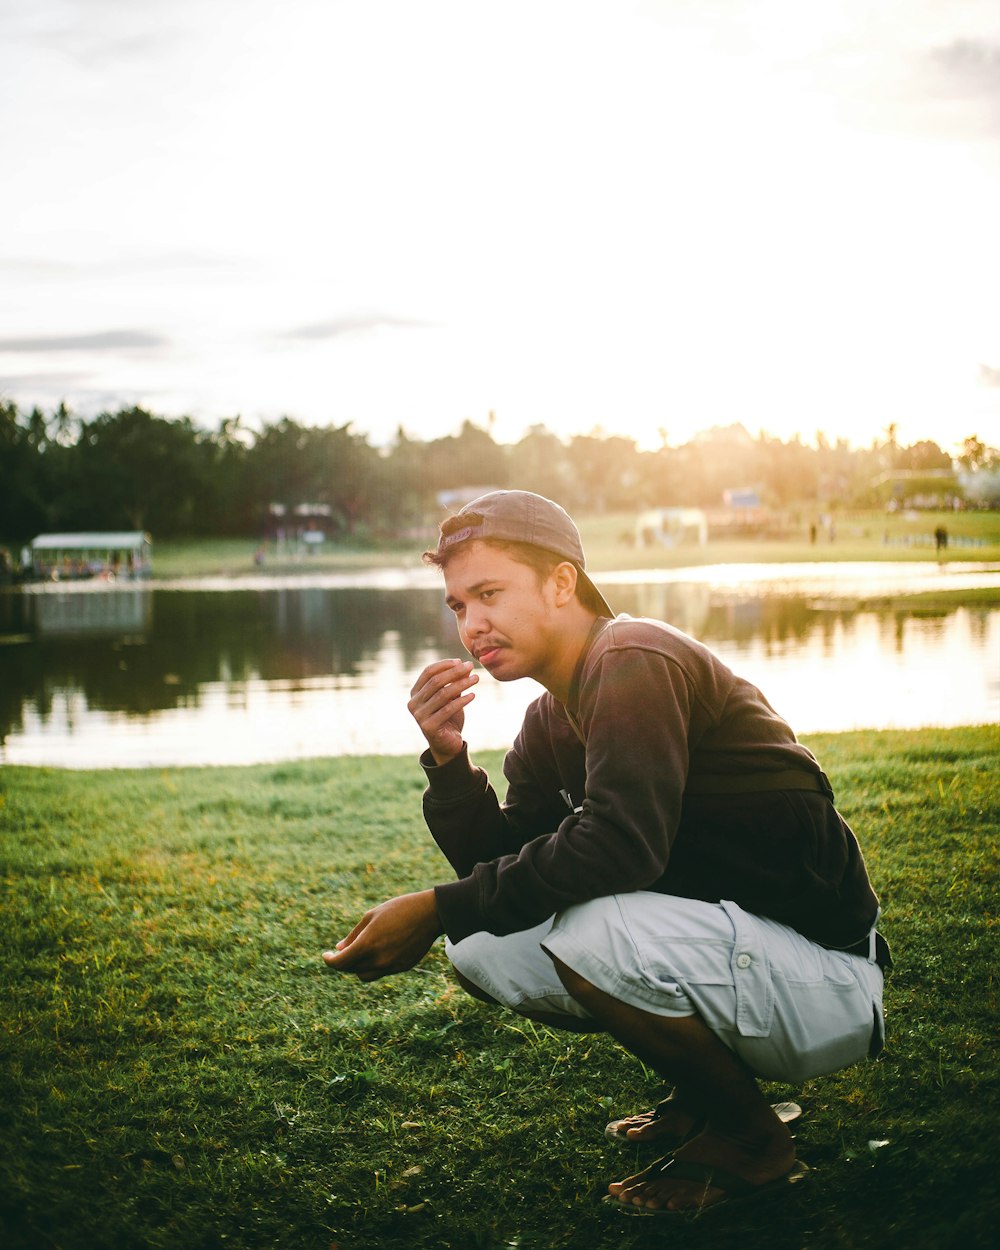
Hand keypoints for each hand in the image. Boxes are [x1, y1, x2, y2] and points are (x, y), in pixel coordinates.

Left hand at [322, 889, 442, 981]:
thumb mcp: (371, 916)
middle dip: (344, 962)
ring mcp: (392, 966)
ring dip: (358, 967)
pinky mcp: (402, 967)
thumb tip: (339, 950)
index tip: (326, 956)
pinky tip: (379, 950)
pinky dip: (375, 965)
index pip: (340, 963)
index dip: (329, 961)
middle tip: (343, 950)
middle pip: (351, 970)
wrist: (430, 914)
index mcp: (367, 945)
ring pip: (365, 975)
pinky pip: (382, 971)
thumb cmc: (399, 909)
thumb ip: (353, 936)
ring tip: (360, 952)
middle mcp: (378, 960)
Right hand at [407, 659, 477, 764]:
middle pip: (435, 682)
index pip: (428, 672)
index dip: (444, 665)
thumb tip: (465, 665)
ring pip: (442, 694)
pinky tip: (473, 695)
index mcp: (415, 693)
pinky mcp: (428, 727)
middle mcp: (413, 703)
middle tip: (471, 666)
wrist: (448, 744)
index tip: (461, 661)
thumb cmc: (449, 717)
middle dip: (455, 672)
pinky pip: (447, 709)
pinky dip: (462, 700)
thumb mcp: (452, 697)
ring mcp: (419, 716)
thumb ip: (455, 682)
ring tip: (476, 678)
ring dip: (461, 684)